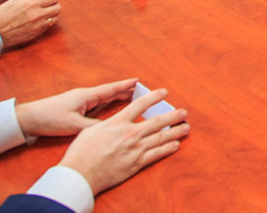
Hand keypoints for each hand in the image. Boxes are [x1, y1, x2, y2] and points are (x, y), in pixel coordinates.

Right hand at [0, 0, 60, 47]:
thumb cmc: (1, 14)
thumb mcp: (14, 0)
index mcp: (32, 3)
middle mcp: (37, 14)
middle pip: (58, 7)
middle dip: (54, 4)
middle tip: (47, 3)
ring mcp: (38, 25)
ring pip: (55, 17)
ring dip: (52, 13)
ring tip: (44, 11)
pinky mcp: (36, 34)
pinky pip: (48, 26)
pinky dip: (47, 21)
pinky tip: (39, 19)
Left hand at [15, 78, 138, 137]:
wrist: (29, 119)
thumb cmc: (50, 118)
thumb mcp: (74, 125)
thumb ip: (94, 126)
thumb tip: (110, 127)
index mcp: (87, 96)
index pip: (111, 89)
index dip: (125, 85)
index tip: (139, 80)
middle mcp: (85, 96)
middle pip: (110, 92)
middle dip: (125, 91)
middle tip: (141, 90)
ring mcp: (80, 101)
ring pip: (103, 98)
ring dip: (117, 98)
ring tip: (131, 98)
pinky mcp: (75, 108)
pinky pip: (97, 104)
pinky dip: (107, 104)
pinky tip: (111, 108)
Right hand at [58, 88, 188, 195]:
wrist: (80, 175)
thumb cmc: (81, 153)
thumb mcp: (91, 130)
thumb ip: (107, 124)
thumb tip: (115, 121)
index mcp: (117, 123)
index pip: (140, 105)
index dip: (155, 96)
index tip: (165, 92)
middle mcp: (129, 134)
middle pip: (158, 121)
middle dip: (174, 115)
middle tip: (184, 112)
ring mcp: (135, 149)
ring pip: (161, 137)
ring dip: (176, 131)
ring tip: (186, 127)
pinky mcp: (136, 163)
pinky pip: (157, 154)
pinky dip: (168, 148)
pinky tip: (176, 144)